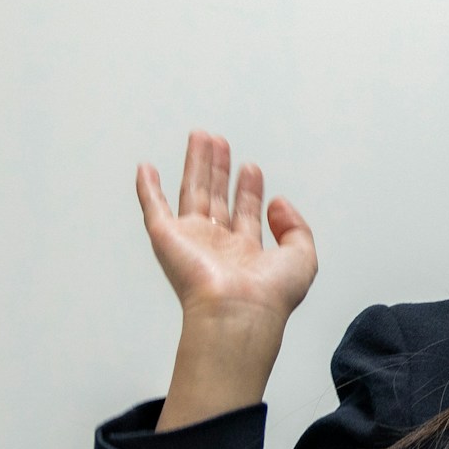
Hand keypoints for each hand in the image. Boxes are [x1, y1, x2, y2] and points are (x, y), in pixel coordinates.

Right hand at [137, 130, 317, 322]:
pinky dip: (147, 188)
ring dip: (196, 165)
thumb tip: (278, 203)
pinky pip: (153, 208)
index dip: (249, 189)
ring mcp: (191, 240)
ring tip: (201, 138)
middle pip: (216, 197)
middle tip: (220, 142)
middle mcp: (217, 246)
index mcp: (246, 252)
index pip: (245, 213)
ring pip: (192, 192)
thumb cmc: (270, 294)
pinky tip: (147, 169)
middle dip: (219, 169)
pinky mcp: (167, 238)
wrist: (239, 310)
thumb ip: (295, 228)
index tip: (251, 169)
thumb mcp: (302, 256)